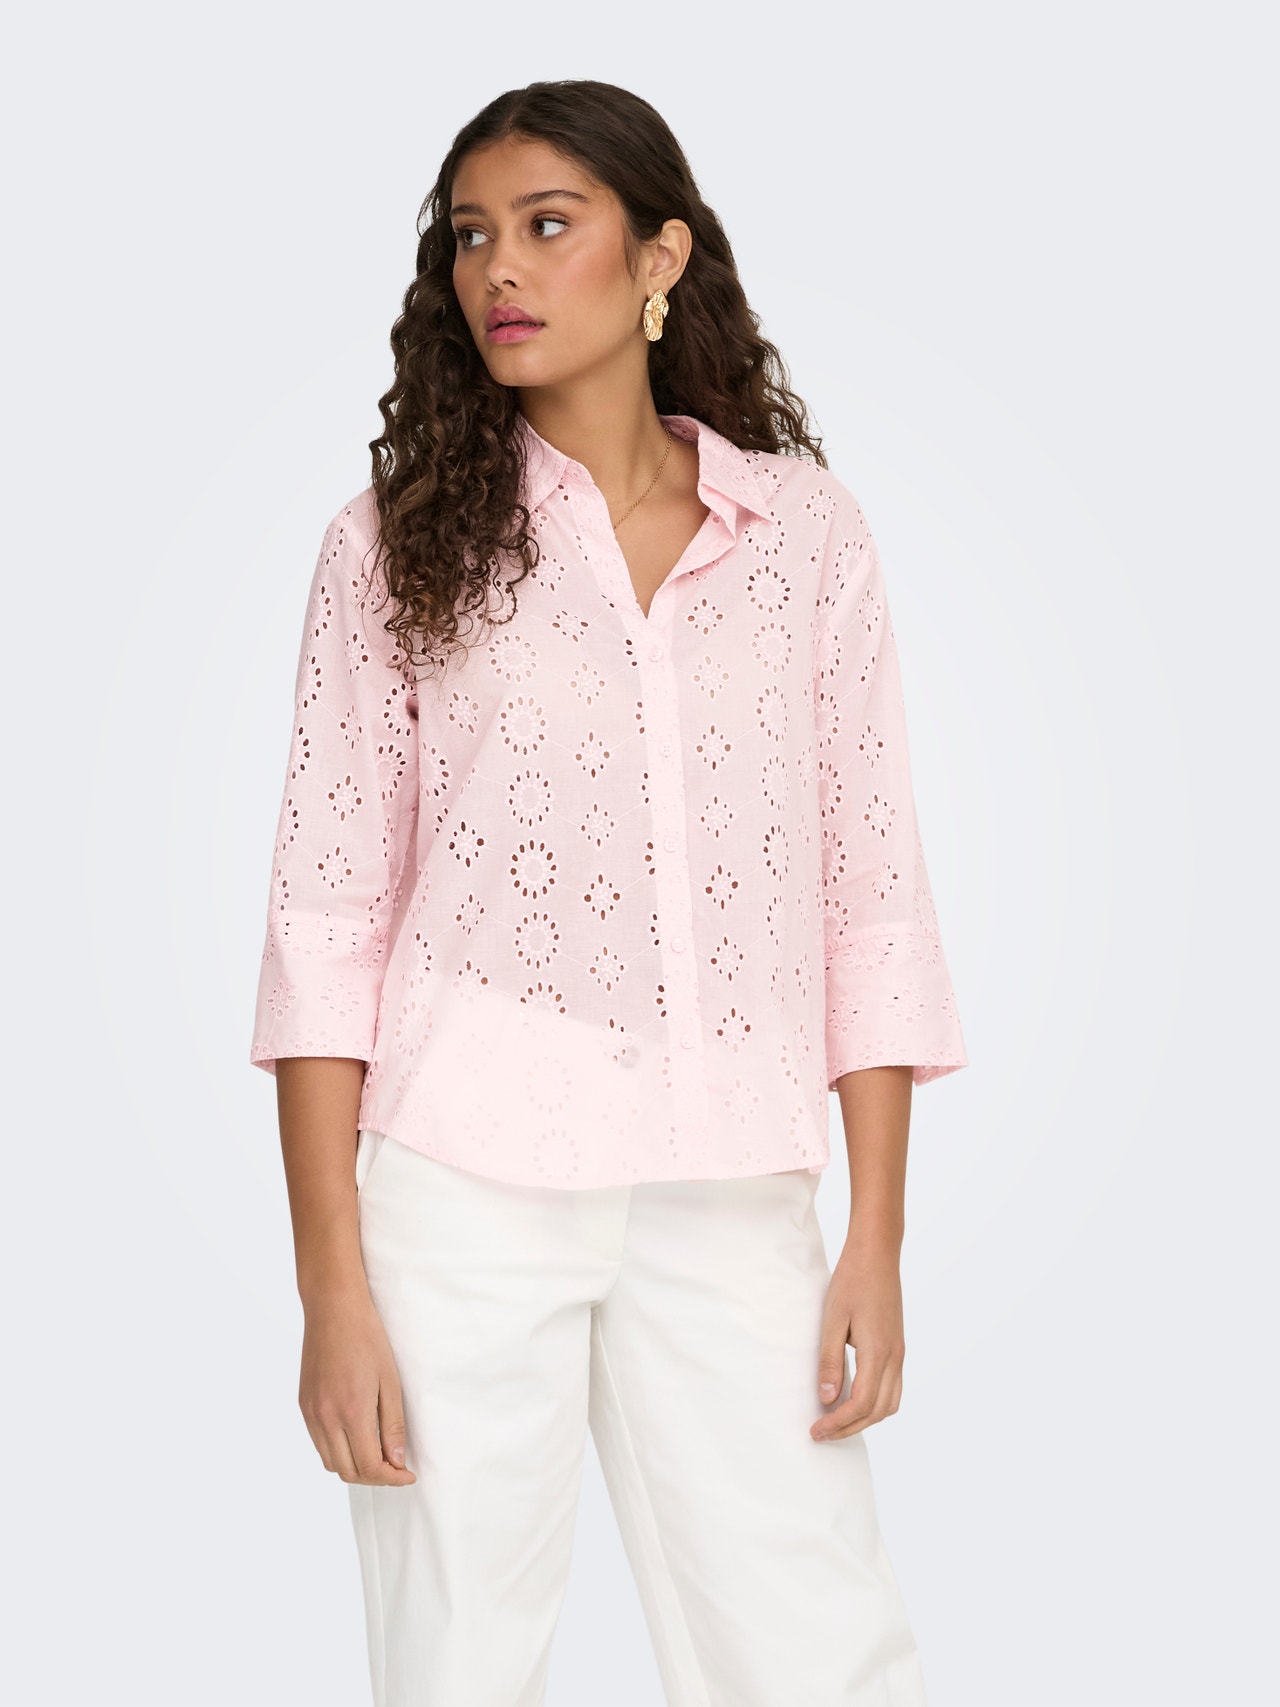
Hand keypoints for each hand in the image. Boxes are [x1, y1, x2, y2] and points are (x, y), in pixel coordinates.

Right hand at [298, 1284, 417, 1485]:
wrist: (333, 1309)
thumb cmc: (367, 1339)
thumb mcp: (390, 1381)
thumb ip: (392, 1425)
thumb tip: (397, 1460)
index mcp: (352, 1412)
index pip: (370, 1466)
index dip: (392, 1478)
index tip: (408, 1475)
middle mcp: (326, 1418)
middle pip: (348, 1472)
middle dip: (375, 1478)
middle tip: (396, 1468)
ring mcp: (311, 1414)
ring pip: (331, 1462)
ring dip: (355, 1467)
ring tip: (377, 1455)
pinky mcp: (303, 1406)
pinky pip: (319, 1443)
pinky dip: (338, 1451)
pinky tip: (356, 1438)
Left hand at [810, 1232, 905, 1440]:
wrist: (877, 1254)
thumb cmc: (852, 1281)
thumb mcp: (832, 1319)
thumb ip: (830, 1360)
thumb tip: (827, 1398)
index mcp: (877, 1352)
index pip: (861, 1404)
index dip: (839, 1423)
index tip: (816, 1430)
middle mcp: (894, 1357)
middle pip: (878, 1411)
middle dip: (850, 1428)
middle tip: (822, 1433)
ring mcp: (899, 1353)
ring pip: (890, 1404)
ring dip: (865, 1419)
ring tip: (837, 1422)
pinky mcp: (898, 1347)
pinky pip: (893, 1388)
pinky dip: (876, 1404)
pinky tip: (855, 1400)